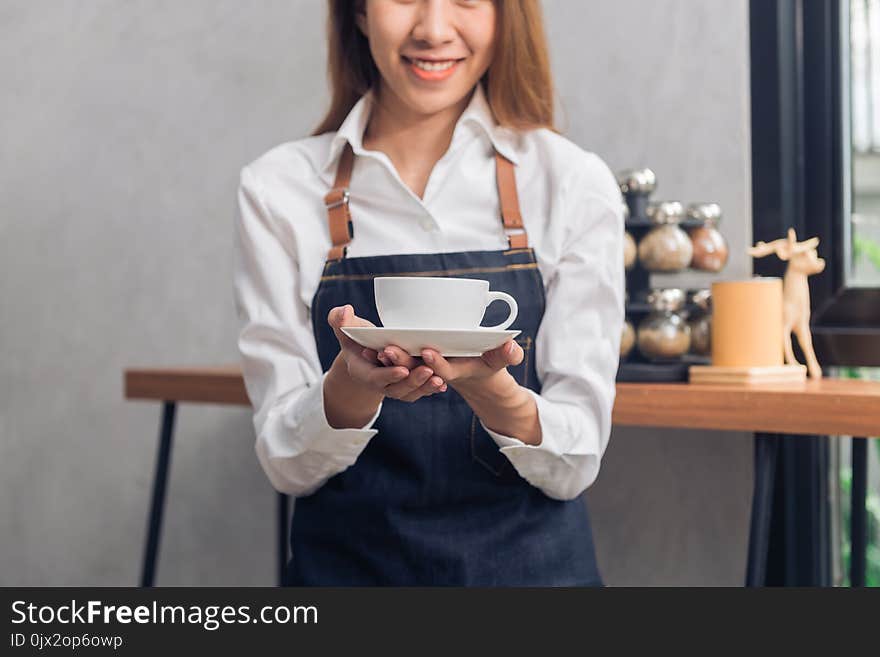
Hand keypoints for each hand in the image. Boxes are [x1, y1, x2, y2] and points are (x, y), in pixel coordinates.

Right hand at [327, 305, 446, 402]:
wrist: (364, 353)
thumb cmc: (356, 338)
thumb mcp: (345, 328)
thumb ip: (340, 320)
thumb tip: (344, 311)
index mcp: (362, 372)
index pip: (375, 377)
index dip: (388, 375)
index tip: (402, 369)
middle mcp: (379, 384)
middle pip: (396, 388)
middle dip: (412, 381)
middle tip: (428, 370)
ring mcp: (393, 387)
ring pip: (409, 392)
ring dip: (424, 387)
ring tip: (438, 379)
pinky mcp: (406, 386)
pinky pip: (419, 391)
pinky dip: (430, 389)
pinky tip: (442, 384)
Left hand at [377, 340, 522, 392]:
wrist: (475, 377)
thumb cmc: (489, 364)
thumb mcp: (500, 360)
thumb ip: (507, 354)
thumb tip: (512, 345)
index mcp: (455, 372)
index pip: (444, 371)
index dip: (436, 363)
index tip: (427, 352)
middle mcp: (436, 373)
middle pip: (418, 369)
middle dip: (404, 360)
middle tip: (389, 349)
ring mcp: (424, 370)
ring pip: (404, 367)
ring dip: (390, 360)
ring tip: (376, 349)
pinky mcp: (415, 365)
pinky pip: (397, 363)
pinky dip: (386, 358)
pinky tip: (371, 347)